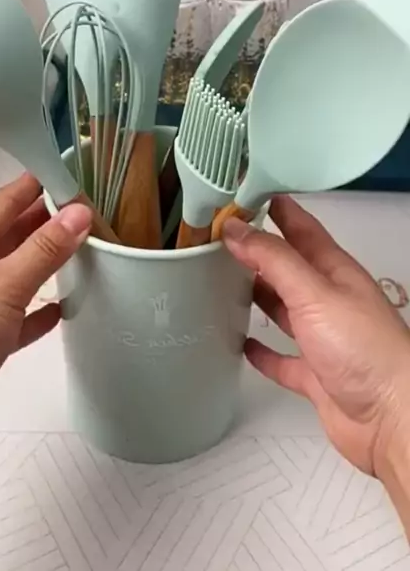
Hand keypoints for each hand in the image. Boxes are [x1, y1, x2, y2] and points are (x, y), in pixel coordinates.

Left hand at [0, 174, 91, 463]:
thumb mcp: (2, 285)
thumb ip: (43, 250)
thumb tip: (79, 212)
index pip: (2, 203)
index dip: (33, 185)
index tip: (68, 172)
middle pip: (9, 236)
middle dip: (44, 221)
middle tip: (86, 210)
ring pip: (14, 275)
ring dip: (45, 263)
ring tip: (83, 251)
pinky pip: (16, 317)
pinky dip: (39, 311)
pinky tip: (62, 309)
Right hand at [223, 197, 409, 482]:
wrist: (390, 417)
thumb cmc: (365, 350)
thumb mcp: (314, 293)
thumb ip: (274, 260)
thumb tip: (237, 229)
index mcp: (334, 271)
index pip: (300, 228)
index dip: (274, 209)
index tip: (242, 194)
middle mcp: (329, 300)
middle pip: (288, 267)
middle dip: (257, 251)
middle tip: (222, 237)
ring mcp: (323, 338)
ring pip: (284, 309)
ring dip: (257, 295)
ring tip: (225, 281)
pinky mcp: (316, 374)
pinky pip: (283, 359)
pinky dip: (263, 351)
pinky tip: (245, 344)